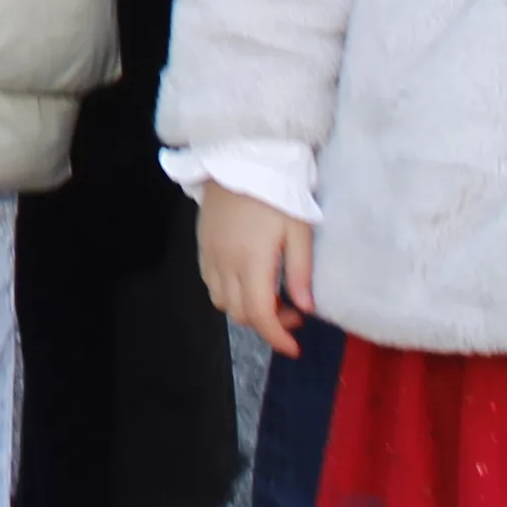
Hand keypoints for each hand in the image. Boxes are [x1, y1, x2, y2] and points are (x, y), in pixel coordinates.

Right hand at [200, 189, 318, 356]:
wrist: (239, 158)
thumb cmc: (276, 193)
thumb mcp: (299, 230)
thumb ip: (300, 272)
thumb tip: (305, 308)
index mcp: (252, 261)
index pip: (260, 314)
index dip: (277, 337)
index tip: (295, 348)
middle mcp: (225, 263)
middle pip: (240, 313)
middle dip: (268, 323)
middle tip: (293, 311)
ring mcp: (209, 254)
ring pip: (221, 302)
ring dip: (246, 309)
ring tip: (270, 295)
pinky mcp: (202, 244)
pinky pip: (210, 283)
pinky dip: (229, 293)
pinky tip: (247, 279)